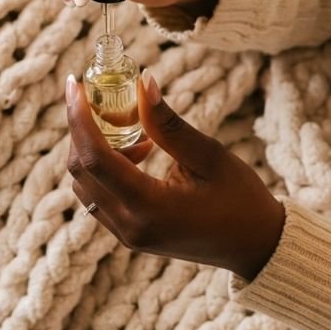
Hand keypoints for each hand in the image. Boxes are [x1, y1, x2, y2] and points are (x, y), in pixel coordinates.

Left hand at [65, 71, 285, 281]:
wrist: (255, 246)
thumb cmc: (241, 200)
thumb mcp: (209, 156)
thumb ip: (169, 124)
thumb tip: (142, 83)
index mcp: (150, 208)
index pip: (94, 159)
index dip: (79, 118)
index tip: (75, 84)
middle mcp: (130, 227)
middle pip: (81, 172)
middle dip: (82, 129)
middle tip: (100, 98)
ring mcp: (127, 235)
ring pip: (85, 186)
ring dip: (93, 150)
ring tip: (129, 127)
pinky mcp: (130, 235)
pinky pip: (99, 197)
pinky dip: (105, 169)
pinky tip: (138, 151)